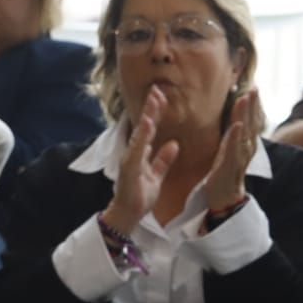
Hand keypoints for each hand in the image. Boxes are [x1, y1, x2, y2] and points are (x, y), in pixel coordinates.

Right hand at [103, 86, 178, 234]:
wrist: (129, 214)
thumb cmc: (140, 196)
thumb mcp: (157, 175)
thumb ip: (163, 160)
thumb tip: (174, 144)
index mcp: (142, 153)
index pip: (150, 128)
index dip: (156, 111)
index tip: (162, 95)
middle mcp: (135, 152)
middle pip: (145, 125)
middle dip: (152, 107)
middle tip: (158, 88)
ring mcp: (131, 158)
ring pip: (141, 132)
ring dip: (148, 115)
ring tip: (154, 98)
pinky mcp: (130, 166)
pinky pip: (138, 148)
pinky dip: (142, 134)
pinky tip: (147, 121)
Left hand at [203, 89, 260, 213]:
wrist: (224, 196)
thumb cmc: (226, 170)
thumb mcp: (230, 148)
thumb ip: (233, 132)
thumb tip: (234, 115)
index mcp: (245, 142)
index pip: (252, 121)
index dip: (254, 105)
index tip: (253, 86)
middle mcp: (246, 148)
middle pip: (251, 123)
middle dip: (252, 105)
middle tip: (253, 87)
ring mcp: (239, 157)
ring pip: (244, 133)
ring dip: (244, 115)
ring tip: (243, 99)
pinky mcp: (229, 167)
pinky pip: (233, 150)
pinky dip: (235, 137)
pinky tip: (237, 126)